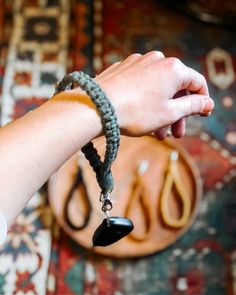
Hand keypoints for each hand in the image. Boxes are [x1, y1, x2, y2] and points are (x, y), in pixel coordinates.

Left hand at [96, 51, 213, 139]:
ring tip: (157, 133)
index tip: (203, 114)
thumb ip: (192, 106)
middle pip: (175, 87)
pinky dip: (145, 102)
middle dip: (177, 113)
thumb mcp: (169, 113)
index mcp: (173, 68)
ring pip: (157, 88)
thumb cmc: (135, 112)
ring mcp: (137, 62)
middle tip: (176, 134)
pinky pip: (141, 85)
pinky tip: (141, 119)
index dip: (202, 100)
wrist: (95, 107)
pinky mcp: (122, 68)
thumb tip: (207, 102)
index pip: (197, 83)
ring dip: (161, 111)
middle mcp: (157, 60)